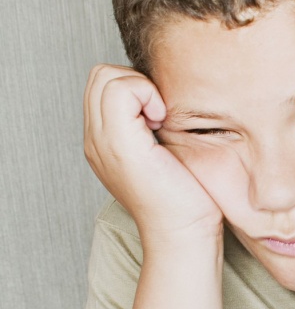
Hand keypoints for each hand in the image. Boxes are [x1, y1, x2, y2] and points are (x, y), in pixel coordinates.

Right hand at [84, 64, 222, 244]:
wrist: (184, 233)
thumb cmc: (185, 199)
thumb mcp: (161, 153)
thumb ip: (148, 125)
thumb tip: (159, 97)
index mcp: (103, 142)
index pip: (101, 84)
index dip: (132, 86)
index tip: (158, 115)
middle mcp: (95, 141)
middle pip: (99, 76)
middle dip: (133, 81)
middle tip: (158, 115)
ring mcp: (103, 143)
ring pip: (106, 78)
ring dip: (140, 88)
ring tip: (159, 120)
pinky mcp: (121, 145)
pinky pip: (120, 90)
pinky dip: (145, 94)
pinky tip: (161, 121)